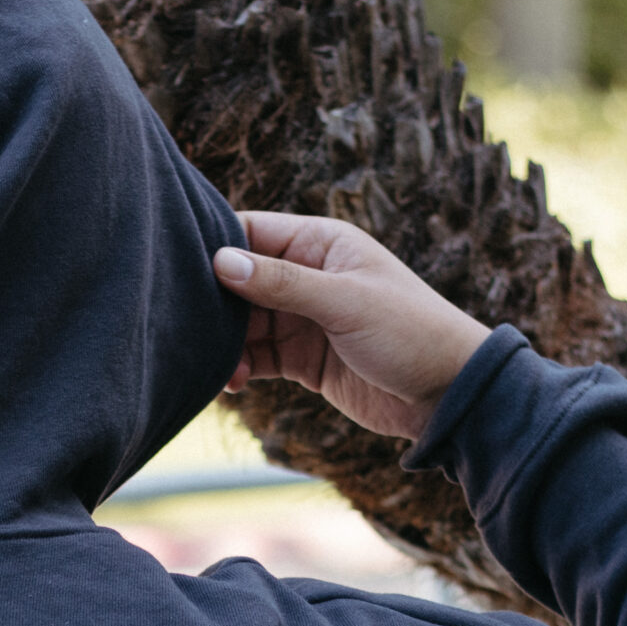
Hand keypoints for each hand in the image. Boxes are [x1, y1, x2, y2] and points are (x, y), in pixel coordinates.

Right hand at [213, 213, 491, 441]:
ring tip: (213, 366)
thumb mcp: (344, 302)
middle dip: (213, 305)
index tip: (179, 270)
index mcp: (320, 243)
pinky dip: (239, 368)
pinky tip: (230, 384)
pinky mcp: (303, 358)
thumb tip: (221, 261)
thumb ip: (282, 283)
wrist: (447, 393)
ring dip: (224, 344)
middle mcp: (307, 275)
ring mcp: (303, 318)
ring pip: (244, 324)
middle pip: (240, 281)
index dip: (214, 247)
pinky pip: (257, 357)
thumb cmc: (410, 332)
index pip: (252, 232)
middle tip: (187, 328)